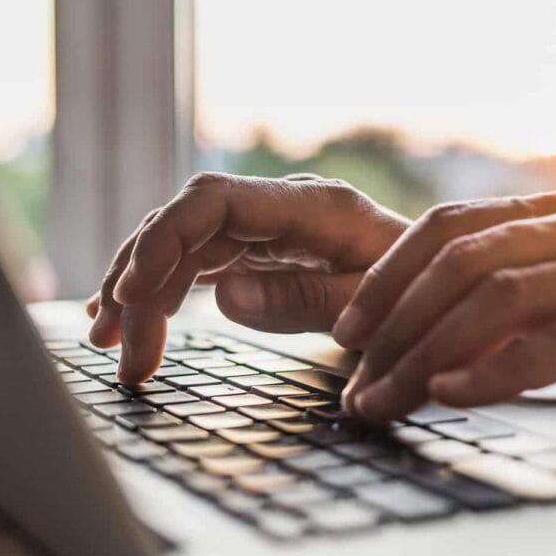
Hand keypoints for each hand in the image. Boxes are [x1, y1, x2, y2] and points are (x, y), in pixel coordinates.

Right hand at [87, 172, 407, 383]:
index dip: (163, 241)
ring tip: (110, 346)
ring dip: (139, 291)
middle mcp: (278, 207)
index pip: (212, 202)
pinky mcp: (258, 250)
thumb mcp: (373, 305)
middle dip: (140, 282)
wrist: (446, 286)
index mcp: (311, 206)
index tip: (131, 295)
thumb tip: (224, 296)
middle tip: (120, 353)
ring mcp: (264, 227)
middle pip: (184, 226)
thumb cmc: (420, 293)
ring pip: (180, 244)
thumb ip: (305, 299)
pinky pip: (195, 262)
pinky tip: (131, 320)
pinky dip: (160, 292)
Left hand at [332, 187, 555, 421]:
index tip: (347, 330)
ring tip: (386, 398)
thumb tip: (451, 334)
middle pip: (461, 258)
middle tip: (354, 380)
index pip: (453, 226)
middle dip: (392, 322)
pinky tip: (459, 393)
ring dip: (427, 352)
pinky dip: (503, 367)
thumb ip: (540, 293)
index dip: (388, 276)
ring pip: (502, 296)